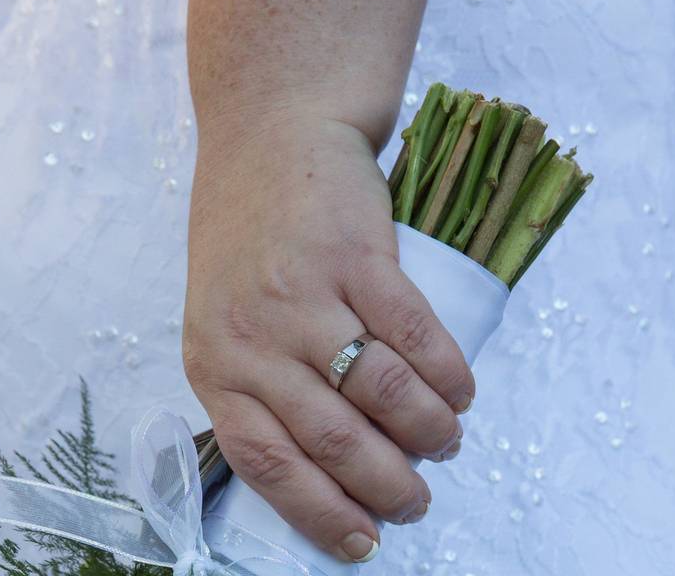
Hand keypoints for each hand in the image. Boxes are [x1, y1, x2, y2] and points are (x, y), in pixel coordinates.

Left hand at [183, 114, 473, 562]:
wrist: (272, 139)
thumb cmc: (249, 240)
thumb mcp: (224, 317)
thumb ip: (260, 384)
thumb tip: (331, 467)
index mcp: (214, 363)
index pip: (267, 462)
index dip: (321, 512)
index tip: (364, 543)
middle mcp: (254, 336)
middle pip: (333, 440)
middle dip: (388, 486)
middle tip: (417, 500)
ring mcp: (306, 294)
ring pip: (382, 394)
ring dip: (429, 434)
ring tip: (446, 443)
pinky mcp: (358, 256)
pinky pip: (414, 337)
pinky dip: (447, 376)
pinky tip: (459, 391)